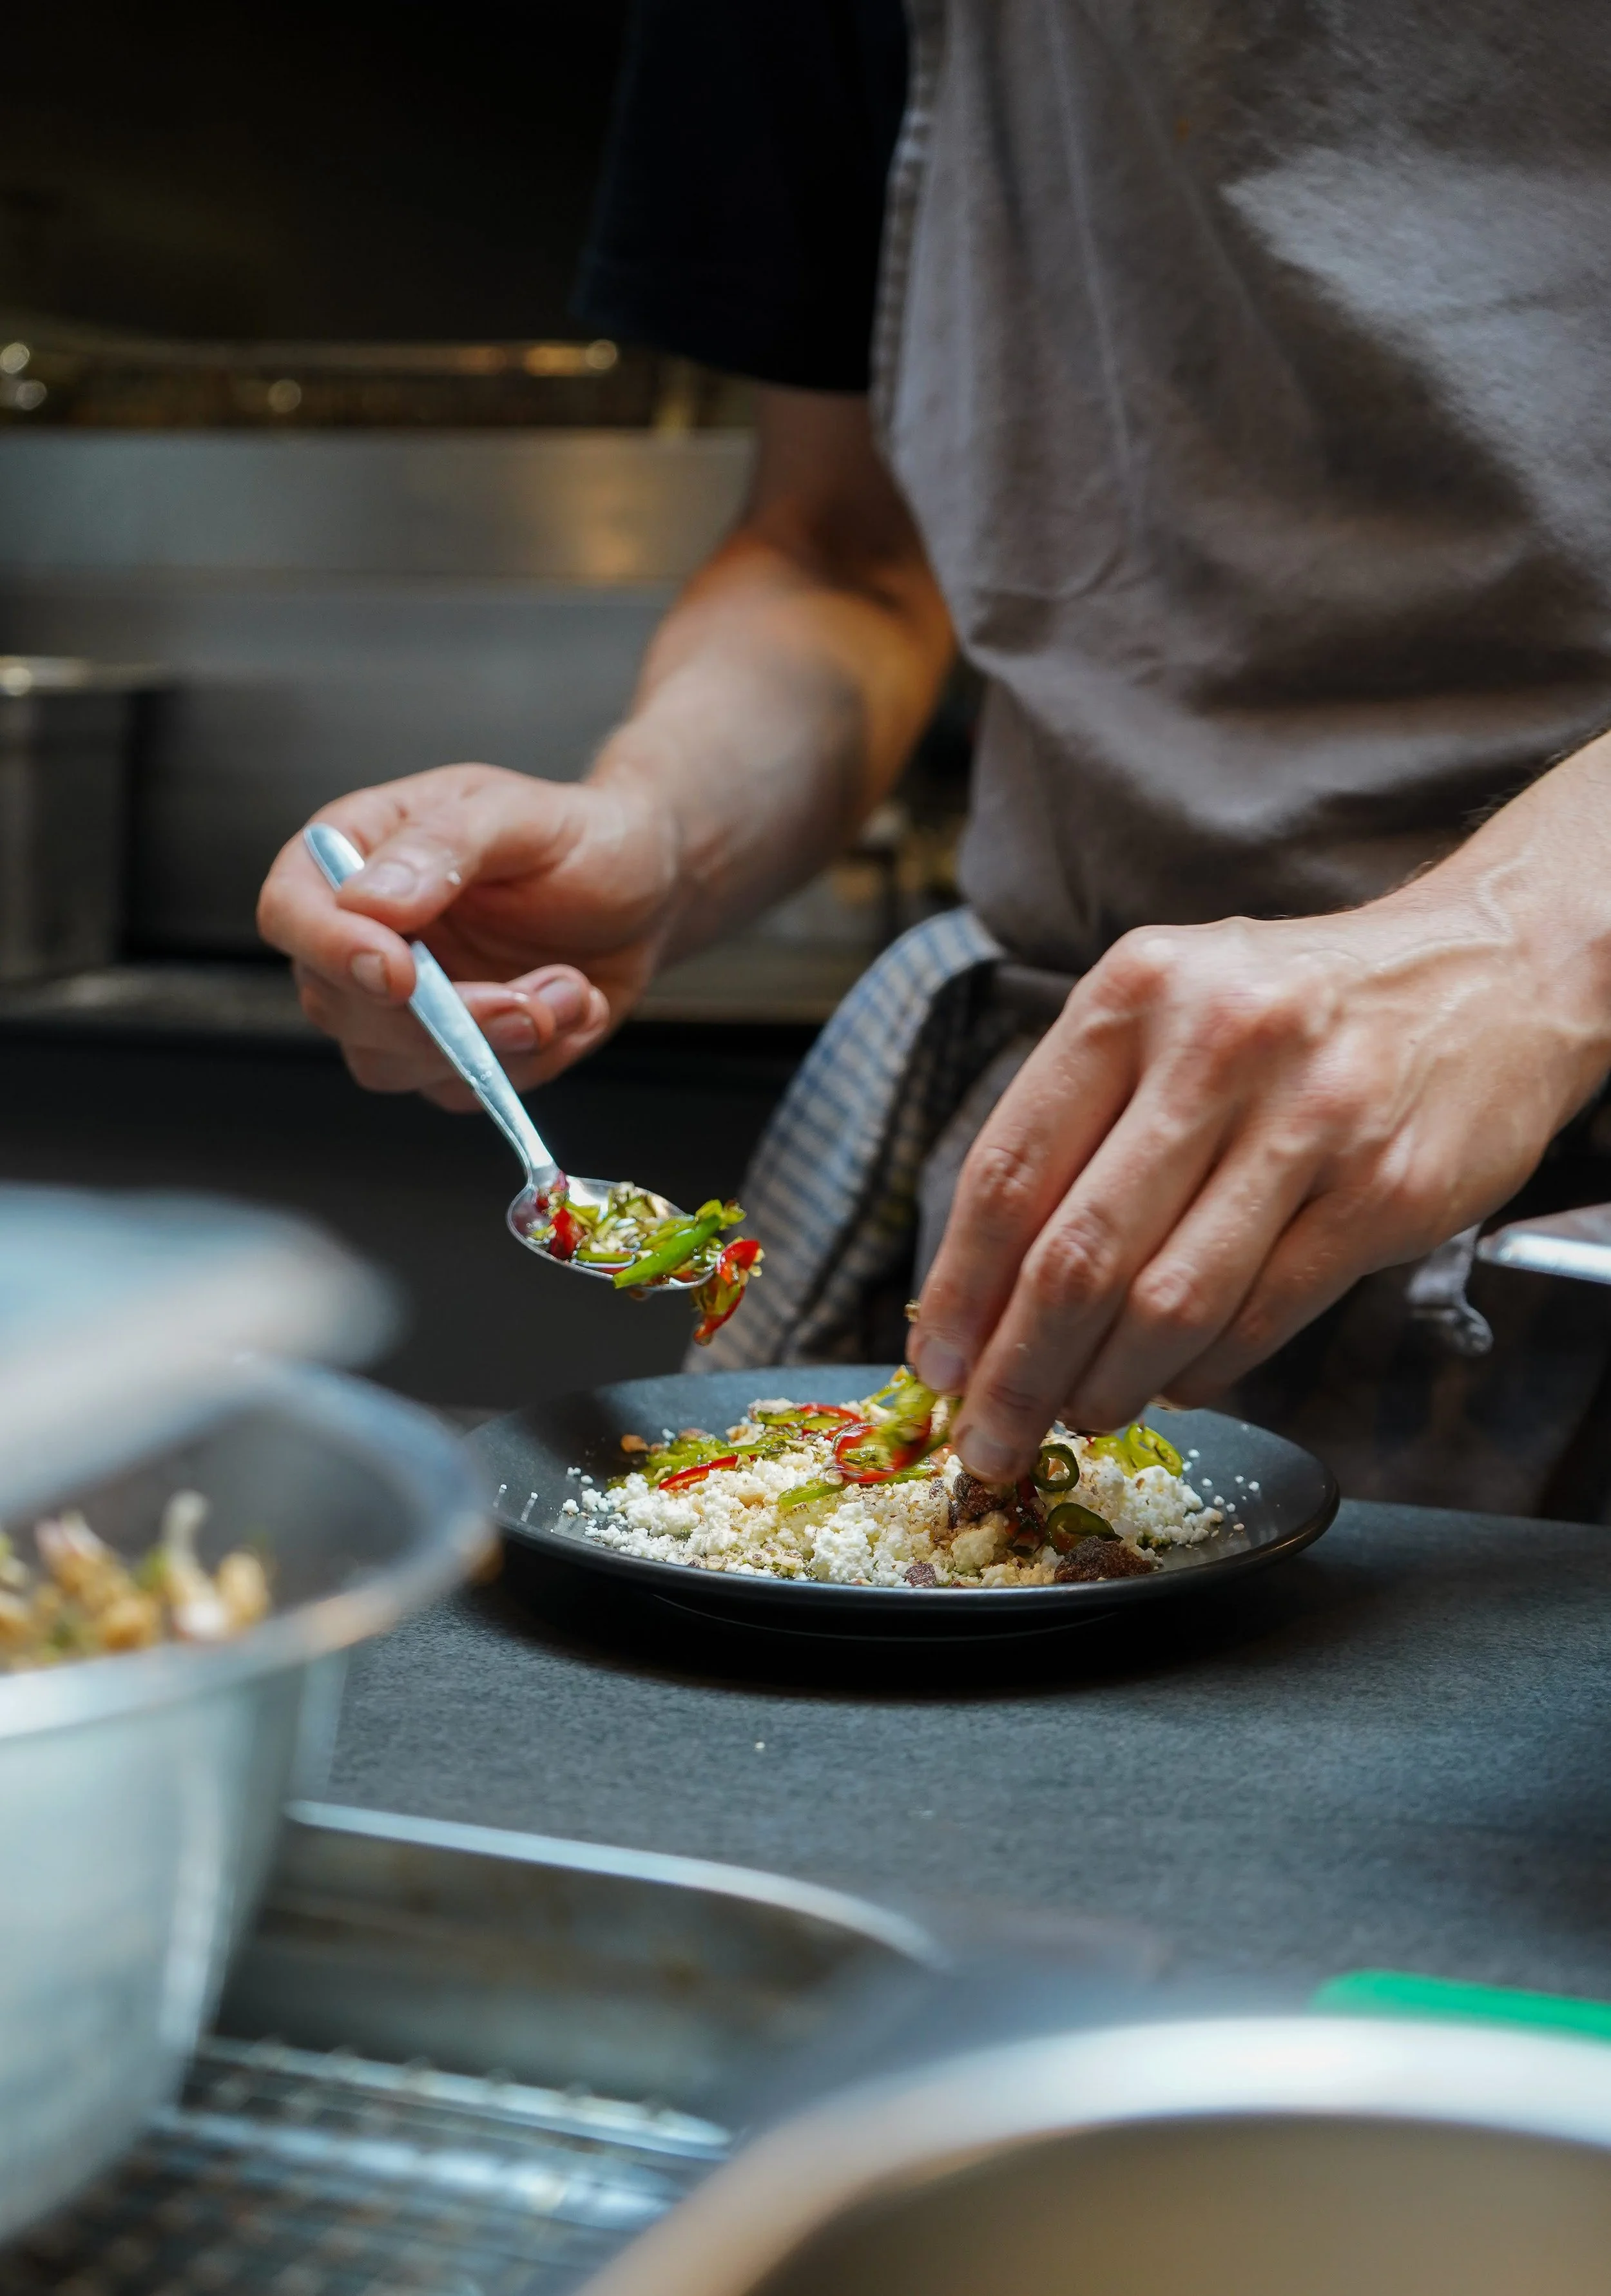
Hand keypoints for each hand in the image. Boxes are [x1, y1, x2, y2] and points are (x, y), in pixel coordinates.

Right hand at [257, 763, 678, 1107]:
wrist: (647, 892)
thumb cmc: (582, 837)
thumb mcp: (521, 816)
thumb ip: (442, 847)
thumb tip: (369, 900)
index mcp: (358, 853)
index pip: (292, 909)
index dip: (329, 949)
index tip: (399, 973)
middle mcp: (365, 934)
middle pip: (337, 1006)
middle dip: (439, 1018)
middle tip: (529, 999)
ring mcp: (403, 1003)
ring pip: (393, 1064)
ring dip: (491, 1046)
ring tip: (570, 989)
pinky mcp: (451, 1053)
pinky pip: (462, 1088)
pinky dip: (530, 1063)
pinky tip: (575, 1005)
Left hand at [909, 886, 1610, 1482]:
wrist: (1489, 971)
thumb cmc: (1293, 1006)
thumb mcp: (1168, 1010)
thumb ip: (1078, 1122)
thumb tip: (984, 1287)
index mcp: (1133, 994)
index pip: (1008, 1170)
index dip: (958, 1289)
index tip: (935, 1364)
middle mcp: (1215, 1045)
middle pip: (1075, 1254)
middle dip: (1016, 1370)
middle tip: (986, 1436)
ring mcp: (1309, 1119)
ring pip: (1167, 1302)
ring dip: (1104, 1386)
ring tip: (1076, 1417)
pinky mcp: (1384, 1190)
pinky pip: (1263, 1316)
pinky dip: (1202, 1372)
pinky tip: (1172, 1385)